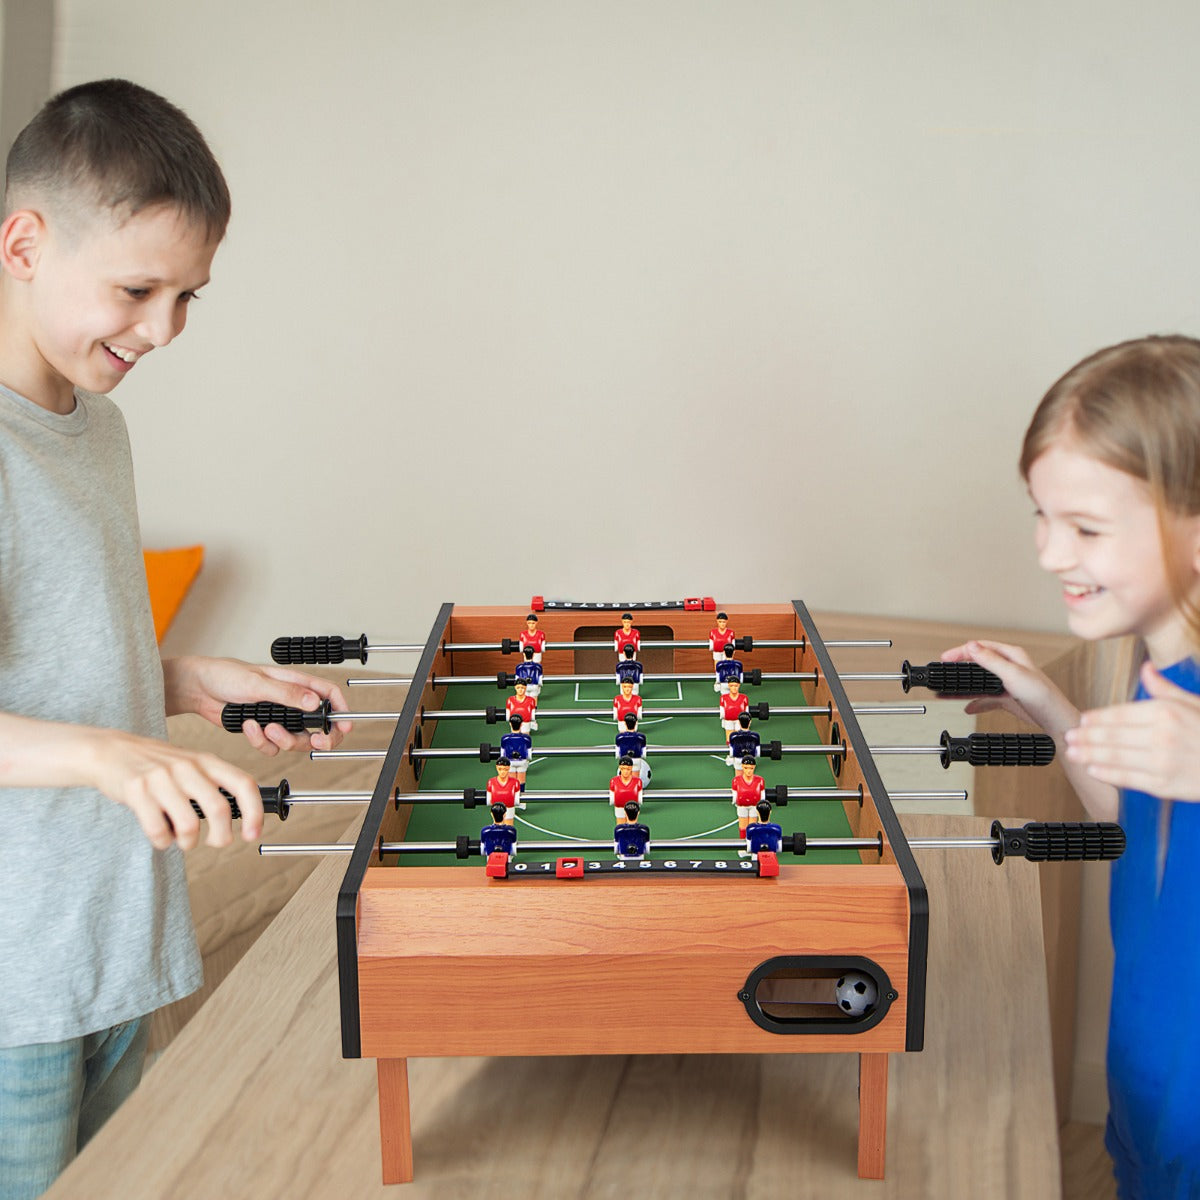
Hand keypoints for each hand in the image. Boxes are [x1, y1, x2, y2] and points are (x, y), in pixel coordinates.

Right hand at [87, 728, 262, 849]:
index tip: (254, 834)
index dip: (255, 812)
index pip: (243, 784)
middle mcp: (187, 767)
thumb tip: (244, 816)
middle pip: (219, 809)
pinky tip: (161, 836)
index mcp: (206, 761)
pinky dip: (163, 841)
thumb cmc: (156, 764)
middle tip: (216, 843)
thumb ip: (215, 785)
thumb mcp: (192, 765)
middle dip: (222, 836)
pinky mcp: (137, 791)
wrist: (111, 751)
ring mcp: (161, 778)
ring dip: (189, 842)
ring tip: (184, 840)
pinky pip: (158, 830)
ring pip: (189, 824)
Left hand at [162, 655, 351, 754]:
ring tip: (267, 728)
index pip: (328, 695)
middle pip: (318, 724)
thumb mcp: (258, 683)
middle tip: (316, 742)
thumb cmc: (226, 675)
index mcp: (296, 683)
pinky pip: (272, 747)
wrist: (198, 689)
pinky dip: (261, 742)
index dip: (341, 710)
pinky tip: (249, 727)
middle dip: (319, 737)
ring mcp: (278, 717)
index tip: (345, 726)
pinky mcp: (263, 731)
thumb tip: (314, 702)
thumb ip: (288, 694)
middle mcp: (291, 702)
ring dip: (284, 739)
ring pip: (296, 739)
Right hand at [939, 639, 1079, 734]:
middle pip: (978, 663)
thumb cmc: (1041, 695)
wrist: (1054, 719)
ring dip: (965, 687)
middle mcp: (1008, 667)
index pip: (980, 648)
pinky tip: (968, 707)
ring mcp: (1007, 682)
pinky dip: (976, 702)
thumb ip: (990, 660)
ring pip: (980, 682)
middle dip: (960, 668)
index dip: (961, 651)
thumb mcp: (1012, 674)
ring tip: (948, 690)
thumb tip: (971, 646)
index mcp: (1011, 655)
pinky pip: (986, 698)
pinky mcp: (1007, 697)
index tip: (946, 658)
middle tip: (944, 671)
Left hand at [1064, 661, 1199, 799]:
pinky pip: (1129, 778)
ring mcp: (1162, 761)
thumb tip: (1146, 669)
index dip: (1097, 718)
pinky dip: (1107, 774)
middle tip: (1068, 737)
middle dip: (1086, 736)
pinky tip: (1093, 770)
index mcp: (1166, 712)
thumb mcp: (1194, 703)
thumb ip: (1165, 688)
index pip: (1120, 714)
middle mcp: (1161, 735)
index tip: (1082, 720)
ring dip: (1089, 754)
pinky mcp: (1165, 784)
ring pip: (1115, 756)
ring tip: (1073, 753)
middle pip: (1112, 735)